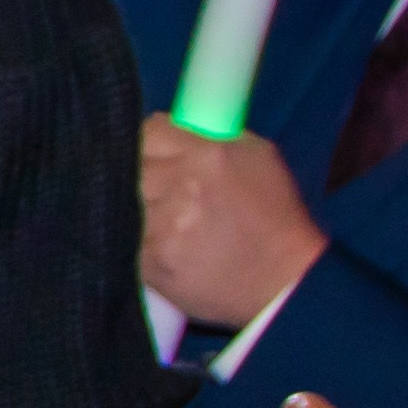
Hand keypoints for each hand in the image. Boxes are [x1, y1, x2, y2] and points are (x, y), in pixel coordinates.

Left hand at [137, 115, 330, 333]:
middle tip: (154, 191)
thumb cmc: (274, 218)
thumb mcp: (257, 158)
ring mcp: (162, 225)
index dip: (149, 144)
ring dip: (134, 209)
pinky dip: (135, 240)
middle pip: (131, 165)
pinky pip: (124, 238)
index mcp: (209, 155)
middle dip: (139, 175)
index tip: (152, 155)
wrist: (283, 282)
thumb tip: (171, 124)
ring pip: (123, 203)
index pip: (149, 132)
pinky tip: (159, 246)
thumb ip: (211, 137)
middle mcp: (181, 185)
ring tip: (158, 221)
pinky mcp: (150, 260)